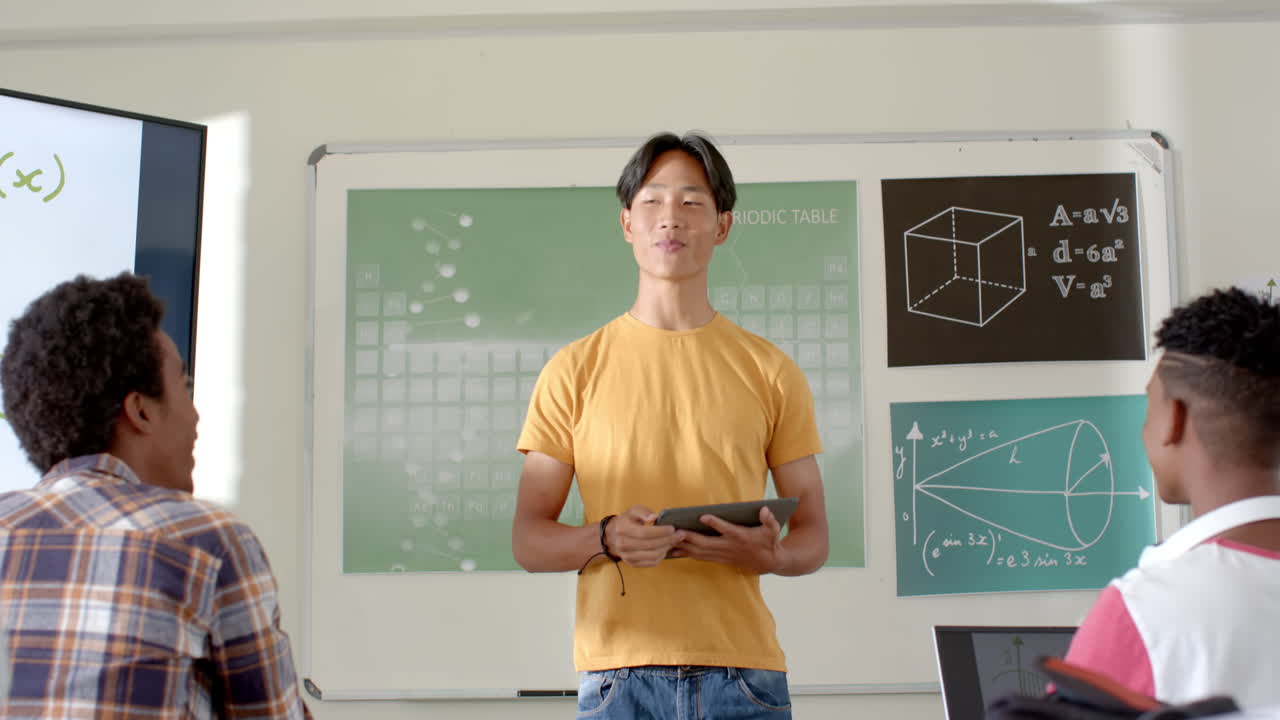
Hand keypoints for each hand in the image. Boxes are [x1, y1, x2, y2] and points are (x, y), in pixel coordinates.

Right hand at [605, 505, 686, 567]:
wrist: (614, 536)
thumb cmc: (628, 521)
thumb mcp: (634, 511)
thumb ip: (644, 512)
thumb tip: (654, 517)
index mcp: (623, 529)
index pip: (644, 533)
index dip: (660, 532)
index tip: (673, 528)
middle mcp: (623, 544)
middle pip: (650, 545)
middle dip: (668, 540)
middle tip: (680, 535)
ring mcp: (627, 556)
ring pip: (652, 555)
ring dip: (666, 548)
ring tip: (674, 541)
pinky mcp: (632, 563)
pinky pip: (651, 562)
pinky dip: (662, 556)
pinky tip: (666, 548)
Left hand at [671, 506, 785, 573]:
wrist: (767, 562)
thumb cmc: (768, 542)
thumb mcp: (773, 529)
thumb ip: (769, 519)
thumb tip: (765, 509)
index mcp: (740, 536)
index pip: (726, 529)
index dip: (715, 523)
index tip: (703, 516)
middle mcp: (728, 546)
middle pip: (705, 543)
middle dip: (690, 538)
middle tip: (675, 531)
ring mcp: (722, 554)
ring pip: (700, 552)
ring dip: (684, 547)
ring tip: (668, 542)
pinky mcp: (718, 558)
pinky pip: (699, 557)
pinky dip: (687, 554)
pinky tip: (675, 551)